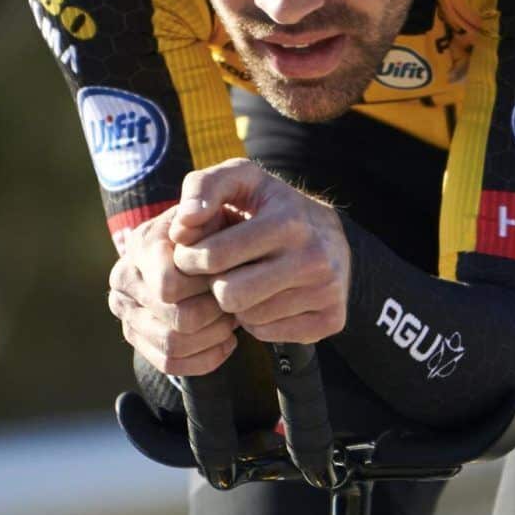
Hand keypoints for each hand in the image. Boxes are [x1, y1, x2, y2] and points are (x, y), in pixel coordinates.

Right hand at [109, 205, 239, 378]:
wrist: (205, 245)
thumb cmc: (219, 225)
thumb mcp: (220, 201)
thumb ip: (208, 198)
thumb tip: (190, 217)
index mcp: (142, 245)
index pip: (170, 286)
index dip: (208, 287)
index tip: (232, 276)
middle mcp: (124, 278)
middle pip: (176, 320)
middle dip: (214, 315)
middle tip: (234, 303)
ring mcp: (127, 312)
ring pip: (173, 345)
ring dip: (211, 337)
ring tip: (230, 321)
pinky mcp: (137, 337)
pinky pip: (169, 363)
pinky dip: (204, 358)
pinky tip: (224, 342)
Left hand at [166, 159, 351, 344]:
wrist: (332, 235)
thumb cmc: (272, 207)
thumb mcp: (241, 180)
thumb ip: (202, 187)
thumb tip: (182, 225)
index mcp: (288, 221)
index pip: (214, 256)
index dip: (191, 258)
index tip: (193, 254)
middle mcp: (313, 257)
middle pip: (229, 295)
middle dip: (215, 284)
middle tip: (220, 272)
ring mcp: (326, 291)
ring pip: (248, 318)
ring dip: (237, 304)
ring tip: (248, 281)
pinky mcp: (331, 319)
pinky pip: (269, 334)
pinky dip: (259, 320)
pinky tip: (267, 298)